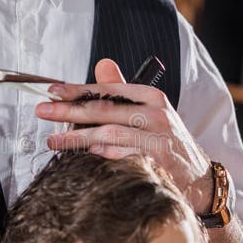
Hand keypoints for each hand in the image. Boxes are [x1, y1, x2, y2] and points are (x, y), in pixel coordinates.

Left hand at [36, 58, 212, 211]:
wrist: (200, 178)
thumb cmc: (167, 141)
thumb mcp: (150, 110)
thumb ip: (123, 89)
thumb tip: (101, 64)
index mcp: (151, 97)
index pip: (108, 90)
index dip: (78, 90)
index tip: (53, 91)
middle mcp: (156, 115)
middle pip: (104, 110)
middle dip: (69, 110)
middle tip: (43, 110)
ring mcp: (157, 140)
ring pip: (109, 134)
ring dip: (77, 138)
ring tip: (53, 140)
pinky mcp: (156, 164)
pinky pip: (122, 157)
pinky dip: (101, 155)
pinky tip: (84, 155)